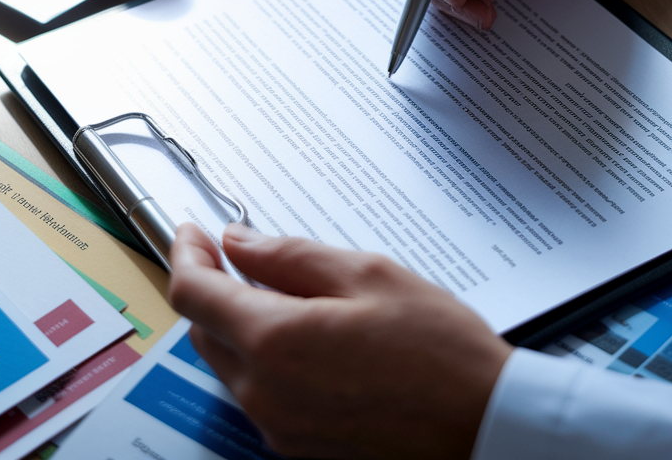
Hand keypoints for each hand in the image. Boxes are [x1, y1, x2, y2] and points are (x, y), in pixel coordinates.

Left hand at [169, 223, 512, 459]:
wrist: (484, 426)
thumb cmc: (442, 353)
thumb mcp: (369, 275)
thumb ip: (290, 256)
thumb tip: (240, 243)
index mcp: (276, 342)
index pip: (194, 293)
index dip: (187, 253)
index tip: (194, 231)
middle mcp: (265, 393)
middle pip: (205, 330)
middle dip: (213, 287)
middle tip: (238, 253)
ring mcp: (279, 426)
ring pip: (231, 363)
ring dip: (240, 323)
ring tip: (287, 291)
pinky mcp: (299, 445)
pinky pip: (260, 393)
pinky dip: (265, 358)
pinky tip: (307, 335)